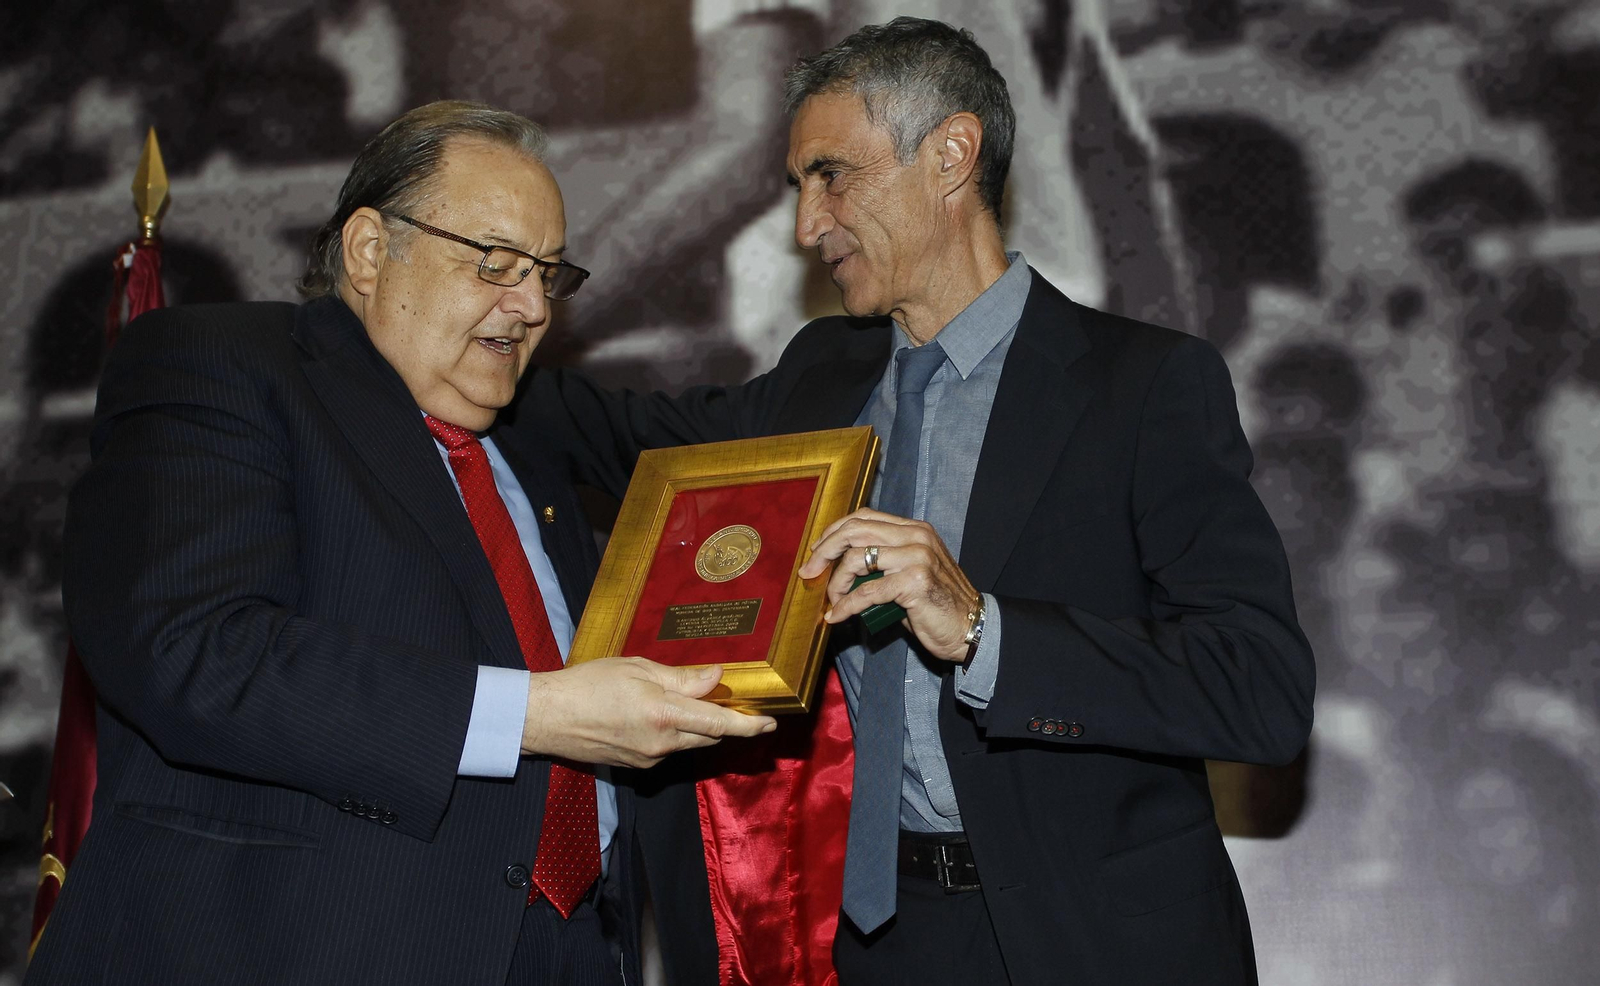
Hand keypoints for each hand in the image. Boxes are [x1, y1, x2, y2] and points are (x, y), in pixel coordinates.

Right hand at [520, 658, 775, 767]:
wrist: (546, 717)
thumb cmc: (588, 684)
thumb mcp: (637, 669)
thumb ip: (681, 677)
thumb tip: (716, 678)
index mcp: (664, 714)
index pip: (718, 723)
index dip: (748, 725)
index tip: (770, 724)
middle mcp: (662, 743)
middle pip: (709, 737)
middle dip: (724, 723)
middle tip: (731, 702)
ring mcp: (649, 759)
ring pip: (689, 744)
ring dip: (697, 728)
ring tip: (687, 703)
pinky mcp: (637, 766)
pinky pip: (668, 750)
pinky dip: (674, 735)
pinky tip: (656, 716)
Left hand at [798, 508, 978, 662]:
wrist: (971, 628)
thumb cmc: (937, 605)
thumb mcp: (909, 574)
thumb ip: (882, 564)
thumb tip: (840, 569)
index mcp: (915, 530)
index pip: (865, 517)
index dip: (835, 530)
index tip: (817, 549)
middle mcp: (916, 537)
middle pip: (855, 531)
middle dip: (824, 550)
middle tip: (808, 571)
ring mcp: (917, 557)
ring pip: (857, 559)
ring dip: (836, 583)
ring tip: (832, 601)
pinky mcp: (914, 582)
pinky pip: (867, 592)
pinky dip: (846, 605)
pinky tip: (837, 616)